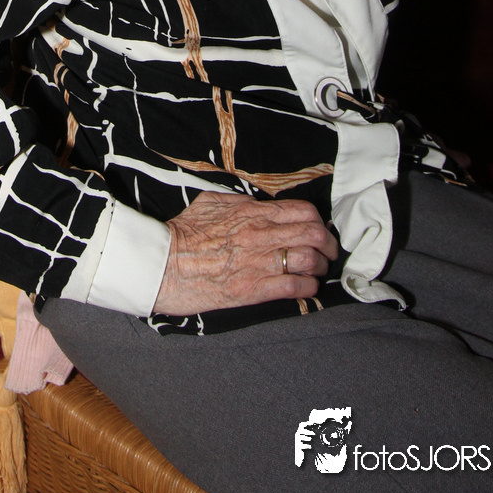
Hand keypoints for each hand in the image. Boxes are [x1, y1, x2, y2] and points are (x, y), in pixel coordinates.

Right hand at [154, 191, 338, 314]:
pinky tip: (307, 288)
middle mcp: (260, 235)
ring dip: (320, 267)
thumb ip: (240, 202)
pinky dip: (308, 288)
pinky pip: (293, 287)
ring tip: (318, 271)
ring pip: (308, 260)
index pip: (302, 211)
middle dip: (328, 245)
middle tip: (329, 253)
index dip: (318, 221)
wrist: (163, 264)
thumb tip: (259, 204)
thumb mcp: (211, 203)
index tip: (320, 230)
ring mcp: (258, 263)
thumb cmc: (184, 233)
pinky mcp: (252, 290)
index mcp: (252, 213)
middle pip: (313, 235)